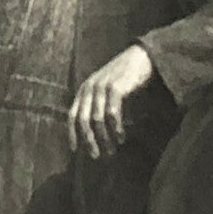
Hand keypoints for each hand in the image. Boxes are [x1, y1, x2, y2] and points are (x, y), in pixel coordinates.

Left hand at [68, 43, 154, 159]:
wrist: (140, 57)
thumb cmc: (123, 78)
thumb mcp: (104, 90)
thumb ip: (96, 106)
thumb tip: (94, 133)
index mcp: (83, 90)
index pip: (71, 115)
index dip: (71, 134)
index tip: (75, 151)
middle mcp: (89, 88)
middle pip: (83, 120)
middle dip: (89, 140)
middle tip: (96, 156)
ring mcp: (101, 87)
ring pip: (97, 119)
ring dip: (104, 137)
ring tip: (112, 150)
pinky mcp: (116, 88)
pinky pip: (112, 113)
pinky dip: (116, 128)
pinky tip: (121, 137)